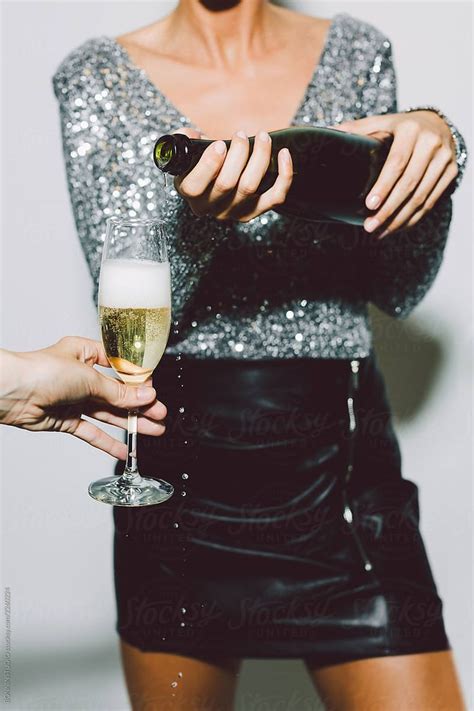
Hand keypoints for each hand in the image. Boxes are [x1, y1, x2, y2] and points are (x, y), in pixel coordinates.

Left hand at [0, 336, 166, 458]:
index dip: (138, 379)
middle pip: (117, 393)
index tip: (153, 390)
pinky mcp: (65, 419)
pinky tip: (124, 448)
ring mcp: (73, 398)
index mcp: (85, 353)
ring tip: (153, 431)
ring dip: (130, 423)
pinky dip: (107, 442)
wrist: (12, 392)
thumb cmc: (42, 371)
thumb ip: (119, 392)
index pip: (119, 366)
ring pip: (108, 413)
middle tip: (160, 415)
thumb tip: (145, 396)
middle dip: (139, 405)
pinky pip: (91, 432)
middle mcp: (80, 375)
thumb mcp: (89, 377)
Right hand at [172, 127, 293, 222]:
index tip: (220, 144)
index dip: (208, 164)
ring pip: (250, 187)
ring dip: (260, 157)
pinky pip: (275, 198)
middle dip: (238, 153)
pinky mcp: (255, 212)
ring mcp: (234, 212)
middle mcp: (210, 207)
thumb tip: (189, 134)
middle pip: (226, 183)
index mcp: (190, 193)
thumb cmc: (203, 162)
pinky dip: (283, 176)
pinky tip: (284, 154)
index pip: (195, 186)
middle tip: (241, 134)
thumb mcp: (189, 151)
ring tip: (262, 137)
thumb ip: (185, 140)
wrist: (219, 179)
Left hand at [336, 111, 457, 237]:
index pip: (397, 163)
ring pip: (422, 197)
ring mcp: (444, 159)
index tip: (369, 205)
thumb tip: (326, 132)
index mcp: (411, 130)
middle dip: (388, 209)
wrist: (437, 124)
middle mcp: (431, 143)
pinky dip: (413, 218)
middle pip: (409, 184)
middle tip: (370, 226)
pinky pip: (432, 202)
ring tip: (379, 232)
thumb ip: (357, 129)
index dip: (383, 186)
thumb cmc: (402, 127)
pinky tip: (396, 227)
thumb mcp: (382, 122)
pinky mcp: (451, 173)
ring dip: (399, 219)